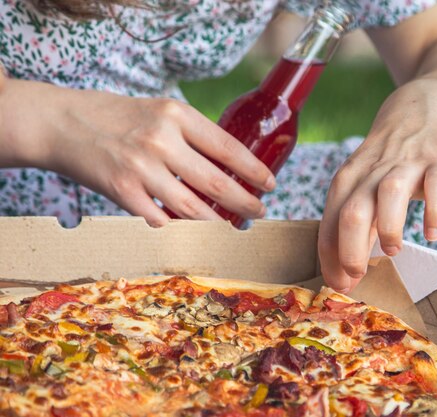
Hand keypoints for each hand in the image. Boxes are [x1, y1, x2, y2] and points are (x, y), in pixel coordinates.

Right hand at [0, 79, 274, 225]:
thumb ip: (191, 135)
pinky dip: (180, 228)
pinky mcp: (123, 191)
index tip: (270, 184)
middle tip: (259, 211)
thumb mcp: (159, 111)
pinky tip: (194, 230)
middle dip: (245, 202)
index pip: (228, 148)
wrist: (63, 123)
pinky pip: (162, 220)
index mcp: (176, 115)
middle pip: (216, 183)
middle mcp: (162, 140)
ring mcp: (141, 168)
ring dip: (218, 223)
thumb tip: (229, 166)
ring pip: (193, 208)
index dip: (254, 171)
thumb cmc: (117, 117)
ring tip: (233, 227)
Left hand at [318, 79, 436, 291]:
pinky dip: (435, 211)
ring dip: (388, 228)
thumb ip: (357, 225)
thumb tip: (347, 271)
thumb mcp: (364, 185)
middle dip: (350, 250)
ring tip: (393, 252)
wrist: (424, 108)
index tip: (337, 286)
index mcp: (349, 180)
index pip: (330, 222)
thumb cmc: (389, 159)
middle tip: (356, 277)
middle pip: (352, 212)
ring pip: (388, 195)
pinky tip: (433, 233)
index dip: (330, 257)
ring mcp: (408, 164)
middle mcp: (373, 172)